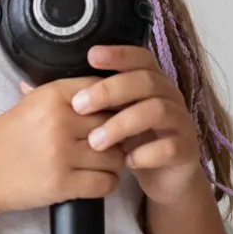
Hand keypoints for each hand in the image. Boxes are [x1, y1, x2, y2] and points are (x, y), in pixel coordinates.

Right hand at [0, 76, 125, 218]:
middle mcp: (60, 121)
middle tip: (110, 145)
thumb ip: (68, 96)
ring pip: (115, 156)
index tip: (116, 114)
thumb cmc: (8, 137)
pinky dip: (107, 184)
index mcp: (54, 95)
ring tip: (102, 164)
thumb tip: (108, 87)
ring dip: (114, 163)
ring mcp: (62, 154)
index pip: (105, 91)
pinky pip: (106, 183)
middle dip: (117, 136)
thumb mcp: (33, 104)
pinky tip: (97, 180)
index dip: (116, 104)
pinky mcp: (62, 184)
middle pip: (115, 124)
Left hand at [69, 46, 208, 206]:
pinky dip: (145, 154)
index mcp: (154, 83)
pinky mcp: (186, 151)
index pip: (141, 58)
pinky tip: (125, 162)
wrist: (166, 179)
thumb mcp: (115, 117)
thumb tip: (46, 89)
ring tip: (96, 141)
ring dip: (123, 124)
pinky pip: (169, 147)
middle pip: (146, 81)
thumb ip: (96, 102)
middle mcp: (171, 97)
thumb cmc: (136, 142)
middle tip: (79, 106)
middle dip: (110, 90)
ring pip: (158, 111)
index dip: (119, 54)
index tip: (91, 56)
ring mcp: (182, 123)